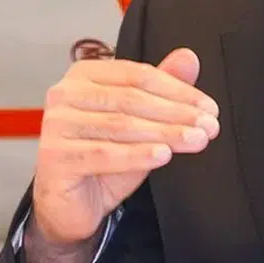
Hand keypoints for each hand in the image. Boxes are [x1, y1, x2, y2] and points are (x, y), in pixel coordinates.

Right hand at [30, 48, 219, 248]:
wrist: (70, 205)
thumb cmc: (101, 159)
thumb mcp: (138, 122)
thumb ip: (160, 89)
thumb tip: (188, 57)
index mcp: (85, 75)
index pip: (138, 75)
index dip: (177, 90)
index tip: (208, 107)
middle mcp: (65, 94)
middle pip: (131, 99)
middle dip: (176, 113)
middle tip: (208, 126)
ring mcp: (56, 124)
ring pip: (121, 125)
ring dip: (164, 133)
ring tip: (195, 140)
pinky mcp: (55, 156)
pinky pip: (104, 154)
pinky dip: (137, 154)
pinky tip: (163, 155)